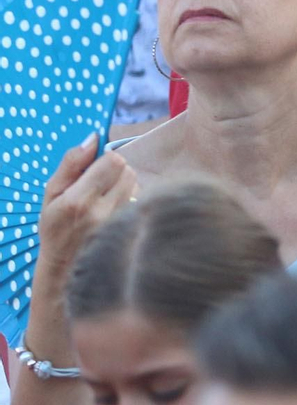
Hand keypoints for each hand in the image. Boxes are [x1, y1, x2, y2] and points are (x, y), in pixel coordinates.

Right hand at [36, 133, 138, 286]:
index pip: (113, 161)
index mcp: (78, 201)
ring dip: (123, 183)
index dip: (106, 159)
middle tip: (99, 183)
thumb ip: (70, 164)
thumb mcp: (51, 194)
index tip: (95, 167)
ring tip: (105, 197)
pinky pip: (137, 199)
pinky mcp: (131, 227)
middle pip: (127, 170)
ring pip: (135, 183)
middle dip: (115, 170)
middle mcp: (102, 212)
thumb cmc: (56, 227)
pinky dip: (128, 198)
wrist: (67, 267)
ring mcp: (120, 222)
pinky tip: (114, 211)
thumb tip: (93, 137)